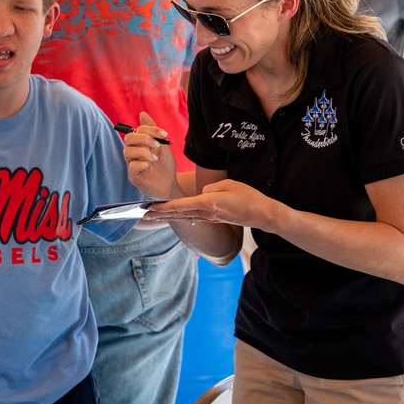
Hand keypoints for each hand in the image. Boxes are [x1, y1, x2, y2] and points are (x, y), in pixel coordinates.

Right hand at [122, 112, 181, 199]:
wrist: (170, 184)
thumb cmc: (165, 165)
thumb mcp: (162, 145)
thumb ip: (153, 131)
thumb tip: (142, 114)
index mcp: (139, 144)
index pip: (138, 130)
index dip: (150, 129)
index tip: (164, 134)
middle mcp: (133, 153)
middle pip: (128, 139)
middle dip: (144, 138)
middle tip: (157, 145)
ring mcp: (131, 164)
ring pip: (127, 151)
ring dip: (143, 152)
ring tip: (154, 158)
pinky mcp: (133, 176)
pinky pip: (131, 166)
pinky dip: (141, 163)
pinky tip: (149, 166)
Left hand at [144, 179, 278, 231]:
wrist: (262, 214)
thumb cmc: (248, 196)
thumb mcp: (228, 185)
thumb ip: (210, 188)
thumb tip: (201, 193)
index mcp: (208, 204)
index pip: (181, 205)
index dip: (164, 207)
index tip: (150, 207)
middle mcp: (206, 214)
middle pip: (178, 214)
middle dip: (159, 215)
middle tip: (142, 215)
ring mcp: (210, 218)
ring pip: (183, 217)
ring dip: (166, 216)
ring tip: (151, 217)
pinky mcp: (213, 219)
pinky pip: (192, 217)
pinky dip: (179, 216)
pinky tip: (172, 216)